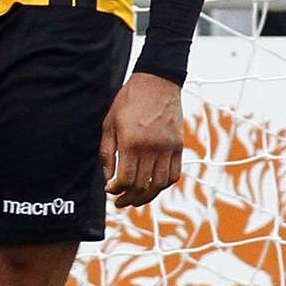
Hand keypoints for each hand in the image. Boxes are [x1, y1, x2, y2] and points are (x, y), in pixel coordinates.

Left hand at [101, 72, 184, 207]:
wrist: (156, 83)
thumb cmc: (128, 101)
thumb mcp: (109, 123)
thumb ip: (107, 152)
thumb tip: (108, 178)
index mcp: (131, 142)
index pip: (125, 179)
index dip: (116, 190)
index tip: (109, 190)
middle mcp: (151, 148)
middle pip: (142, 185)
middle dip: (128, 197)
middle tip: (120, 201)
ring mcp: (167, 148)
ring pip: (159, 184)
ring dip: (146, 196)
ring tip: (135, 199)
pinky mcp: (178, 147)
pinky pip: (173, 174)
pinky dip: (163, 185)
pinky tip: (152, 187)